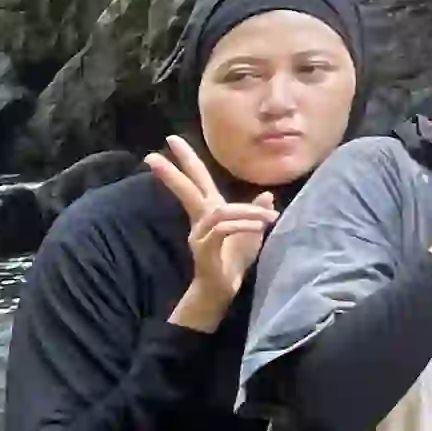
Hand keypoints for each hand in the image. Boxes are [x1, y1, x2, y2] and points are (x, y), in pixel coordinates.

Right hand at [148, 135, 278, 328]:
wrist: (223, 291)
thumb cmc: (234, 261)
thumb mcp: (252, 233)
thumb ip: (256, 212)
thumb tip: (268, 194)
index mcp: (210, 210)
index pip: (197, 179)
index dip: (187, 159)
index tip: (171, 139)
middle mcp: (201, 219)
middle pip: (188, 188)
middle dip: (177, 167)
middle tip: (163, 146)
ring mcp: (200, 235)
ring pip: (219, 211)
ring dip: (246, 210)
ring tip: (268, 216)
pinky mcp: (205, 250)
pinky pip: (223, 229)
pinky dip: (244, 224)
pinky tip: (261, 226)